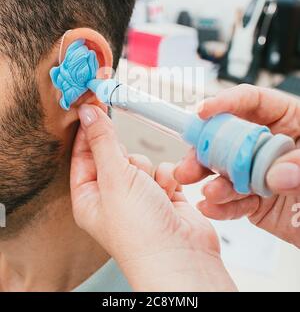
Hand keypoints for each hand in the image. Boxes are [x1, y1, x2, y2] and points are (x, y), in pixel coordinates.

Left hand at [70, 104, 235, 291]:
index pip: (83, 154)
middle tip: (129, 170)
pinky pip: (164, 169)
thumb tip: (88, 113)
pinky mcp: (164, 195)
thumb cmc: (141, 232)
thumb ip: (102, 141)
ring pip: (142, 160)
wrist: (183, 256)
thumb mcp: (114, 178)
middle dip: (127, 160)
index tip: (93, 104)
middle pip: (116, 155)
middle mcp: (113, 196)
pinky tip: (168, 195)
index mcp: (90, 197)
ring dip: (150, 171)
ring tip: (151, 192)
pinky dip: (168, 179)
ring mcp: (140, 196)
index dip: (88, 130)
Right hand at [175, 85, 299, 247]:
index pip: (251, 101)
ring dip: (212, 181)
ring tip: (210, 191)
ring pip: (226, 171)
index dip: (225, 103)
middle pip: (228, 137)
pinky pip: (235, 202)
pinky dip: (222, 207)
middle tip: (191, 161)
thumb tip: (274, 173)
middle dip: (205, 149)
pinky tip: (213, 207)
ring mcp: (259, 172)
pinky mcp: (256, 200)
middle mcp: (267, 144)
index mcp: (288, 119)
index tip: (204, 111)